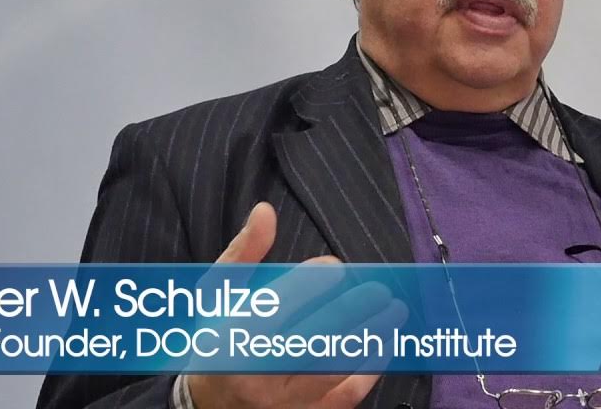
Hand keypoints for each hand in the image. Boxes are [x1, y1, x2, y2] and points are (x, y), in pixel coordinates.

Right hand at [187, 202, 400, 408]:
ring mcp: (283, 403)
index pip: (275, 309)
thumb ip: (245, 252)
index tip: (336, 267)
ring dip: (369, 336)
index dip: (309, 285)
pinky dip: (369, 368)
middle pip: (311, 339)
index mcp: (230, 340)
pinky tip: (384, 342)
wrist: (206, 406)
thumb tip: (266, 211)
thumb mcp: (218, 295)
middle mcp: (256, 376)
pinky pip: (345, 395)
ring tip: (394, 310)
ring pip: (333, 368)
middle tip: (379, 288)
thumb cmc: (215, 340)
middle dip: (351, 310)